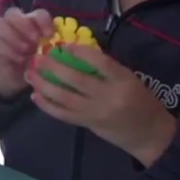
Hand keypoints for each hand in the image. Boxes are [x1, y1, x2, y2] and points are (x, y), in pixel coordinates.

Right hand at [0, 8, 52, 96]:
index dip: (42, 21)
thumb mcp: (48, 54)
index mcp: (32, 24)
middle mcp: (15, 25)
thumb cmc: (37, 63)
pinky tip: (20, 60)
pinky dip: (10, 52)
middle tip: (35, 40)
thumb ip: (52, 46)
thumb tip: (63, 46)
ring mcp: (2, 36)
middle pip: (12, 12)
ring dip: (14, 37)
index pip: (37, 13)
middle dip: (24, 25)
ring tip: (26, 51)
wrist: (17, 77)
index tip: (49, 34)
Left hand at [27, 45, 177, 166]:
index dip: (81, 52)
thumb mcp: (130, 80)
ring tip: (30, 74)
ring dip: (44, 85)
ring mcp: (96, 113)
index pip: (101, 63)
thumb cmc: (141, 101)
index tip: (64, 45)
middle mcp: (108, 97)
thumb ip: (107, 70)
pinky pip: (63, 114)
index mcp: (123, 82)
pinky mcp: (87, 124)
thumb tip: (76, 54)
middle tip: (37, 58)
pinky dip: (47, 105)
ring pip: (65, 98)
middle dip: (54, 68)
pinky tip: (35, 96)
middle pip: (77, 80)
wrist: (149, 134)